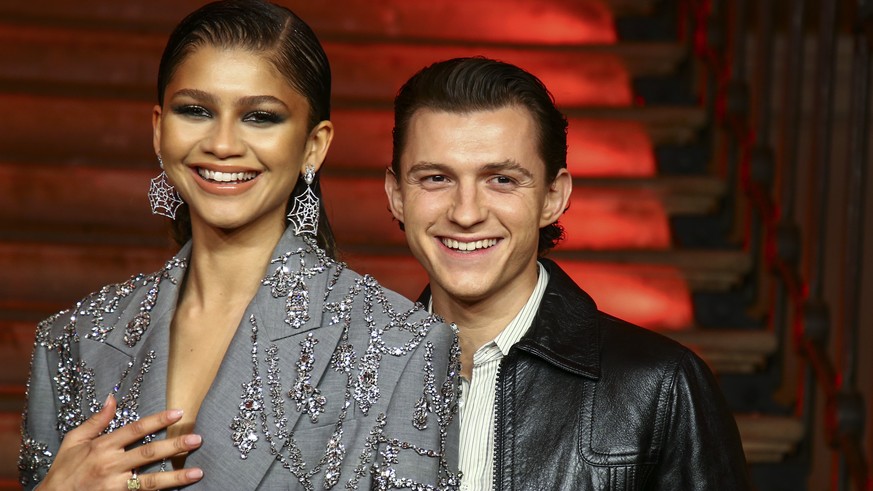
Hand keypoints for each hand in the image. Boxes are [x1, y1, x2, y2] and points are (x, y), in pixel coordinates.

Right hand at [38, 394, 203, 490]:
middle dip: (174, 446)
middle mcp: (111, 465)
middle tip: (197, 439)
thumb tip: (112, 398)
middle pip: (148, 453)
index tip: (178, 412)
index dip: (157, 420)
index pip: (135, 429)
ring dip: (176, 476)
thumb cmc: (64, 470)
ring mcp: (116, 486)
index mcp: (102, 446)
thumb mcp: (74, 440)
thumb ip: (96, 421)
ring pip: (150, 480)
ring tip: (198, 472)